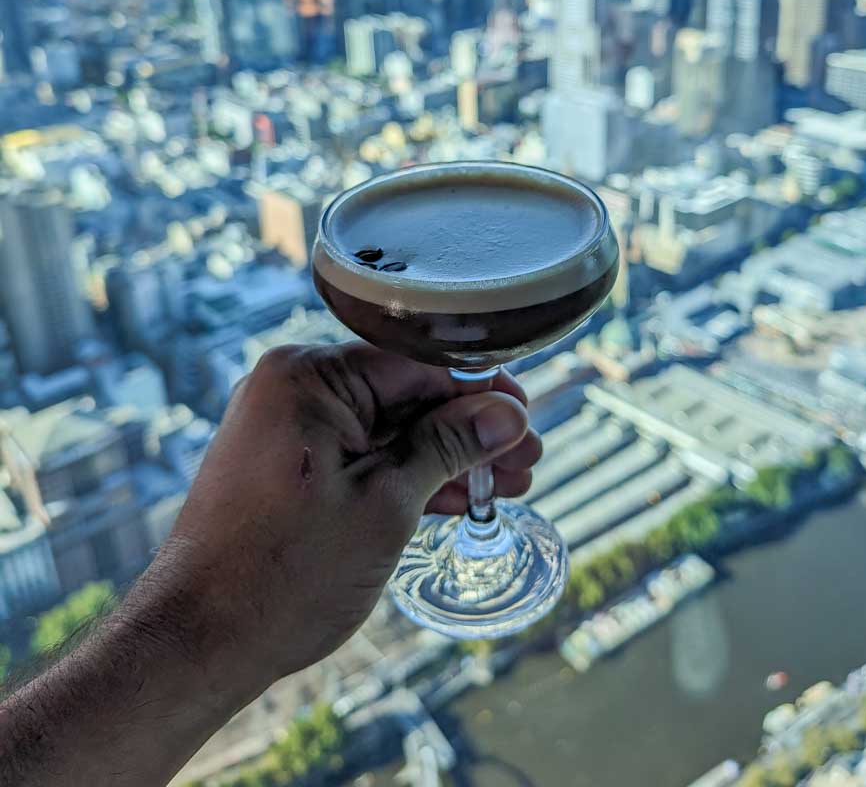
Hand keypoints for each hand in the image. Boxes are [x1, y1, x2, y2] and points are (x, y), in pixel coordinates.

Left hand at [151, 342, 539, 697]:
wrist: (199, 642)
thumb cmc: (282, 574)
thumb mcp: (386, 504)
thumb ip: (449, 447)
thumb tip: (506, 414)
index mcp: (308, 376)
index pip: (418, 364)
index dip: (480, 392)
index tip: (526, 417)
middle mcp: (294, 389)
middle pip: (406, 396)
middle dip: (470, 432)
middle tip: (527, 459)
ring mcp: (289, 428)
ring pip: (389, 430)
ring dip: (447, 458)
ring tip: (508, 484)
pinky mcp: (290, 465)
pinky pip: (362, 455)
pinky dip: (406, 476)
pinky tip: (459, 499)